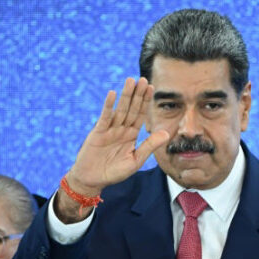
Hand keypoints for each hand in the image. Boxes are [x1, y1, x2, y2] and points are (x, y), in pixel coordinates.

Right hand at [66, 77, 169, 195]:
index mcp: (131, 135)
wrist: (92, 180)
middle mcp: (121, 129)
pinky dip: (108, 106)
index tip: (151, 87)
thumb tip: (166, 133)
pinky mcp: (98, 133)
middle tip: (142, 79)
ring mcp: (109, 130)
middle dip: (137, 94)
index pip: (140, 115)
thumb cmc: (114, 173)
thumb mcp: (135, 160)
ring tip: (130, 81)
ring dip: (125, 96)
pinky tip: (113, 94)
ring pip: (119, 110)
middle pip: (131, 109)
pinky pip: (105, 117)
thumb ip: (149, 146)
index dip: (145, 101)